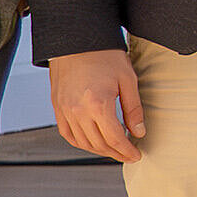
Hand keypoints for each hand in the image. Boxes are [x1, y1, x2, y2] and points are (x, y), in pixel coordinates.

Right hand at [52, 48, 144, 162]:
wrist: (75, 40)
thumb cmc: (104, 56)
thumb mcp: (128, 80)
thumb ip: (133, 109)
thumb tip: (139, 133)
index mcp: (98, 104)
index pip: (114, 138)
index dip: (127, 151)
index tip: (136, 155)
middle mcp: (77, 111)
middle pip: (98, 143)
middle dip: (115, 153)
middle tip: (128, 155)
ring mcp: (64, 110)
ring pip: (82, 142)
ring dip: (99, 150)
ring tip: (114, 150)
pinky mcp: (57, 106)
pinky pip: (67, 133)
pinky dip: (81, 142)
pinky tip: (93, 142)